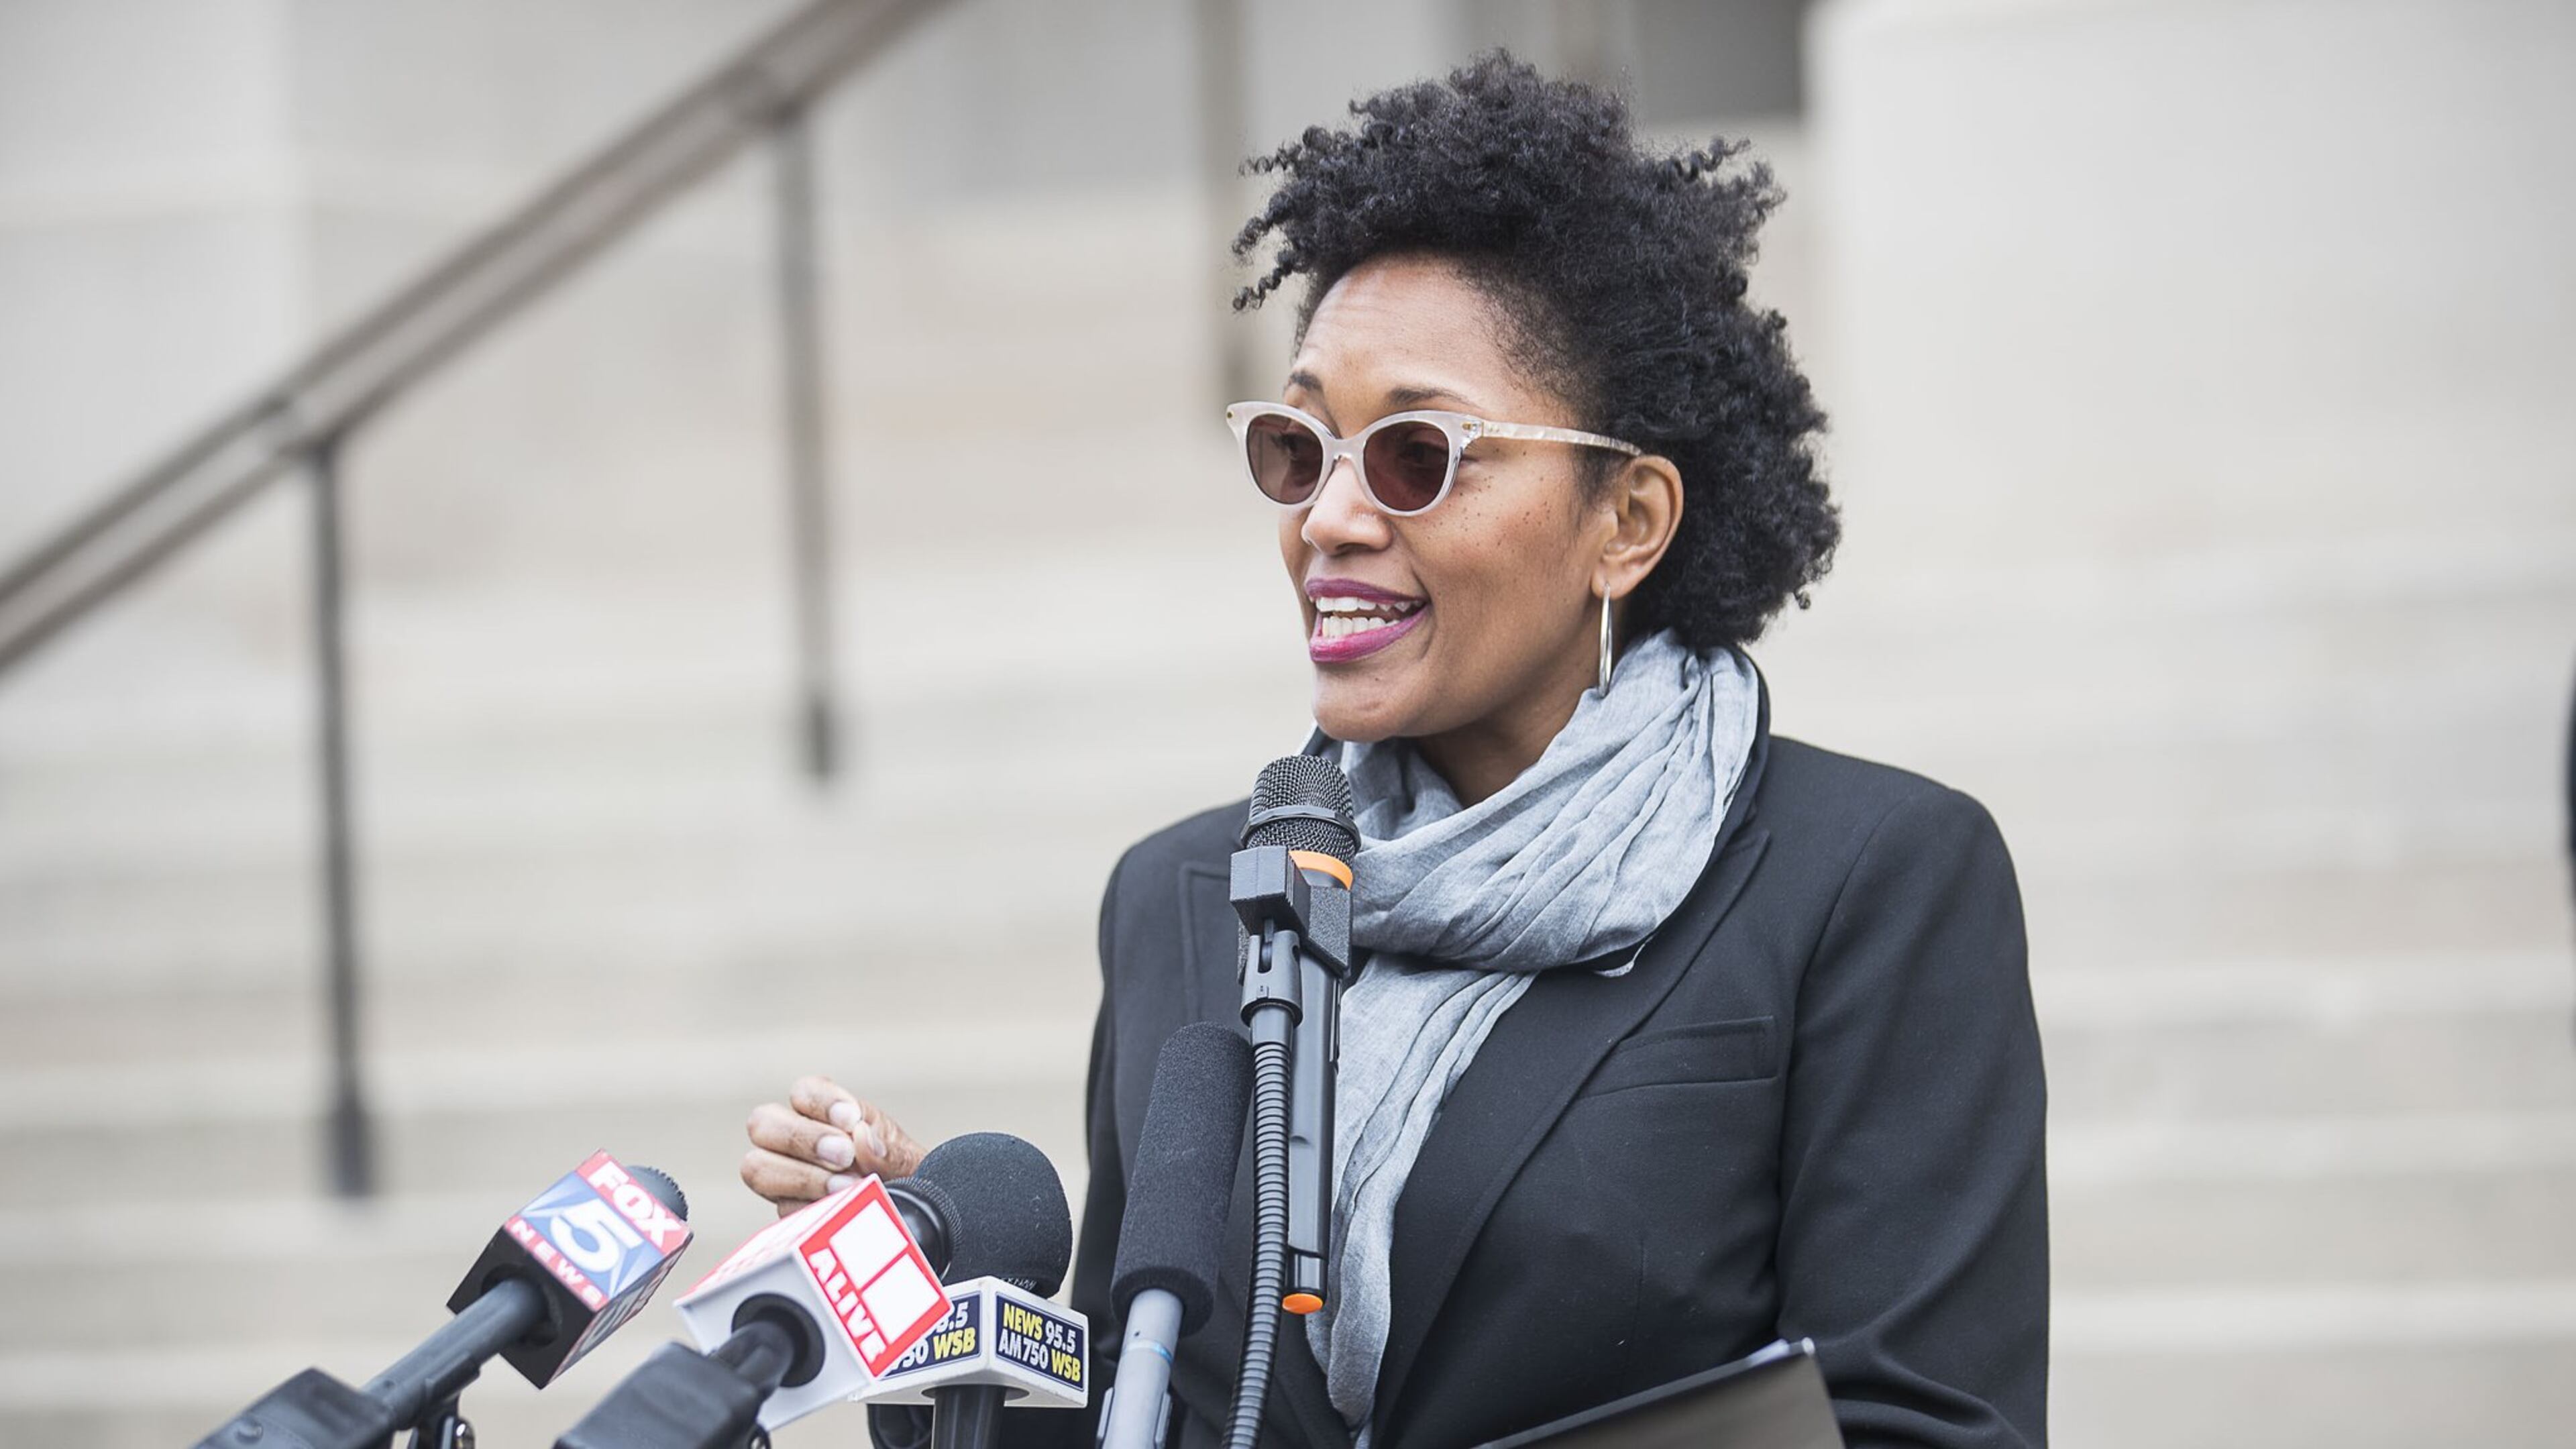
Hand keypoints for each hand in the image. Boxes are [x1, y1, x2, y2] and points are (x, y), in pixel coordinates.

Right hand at [741, 1075, 929, 1216]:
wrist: (908, 1213)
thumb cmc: (902, 1175)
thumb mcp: (906, 1159)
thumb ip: (889, 1151)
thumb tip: (861, 1140)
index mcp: (824, 1110)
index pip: (803, 1091)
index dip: (821, 1102)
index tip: (852, 1120)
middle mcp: (793, 1138)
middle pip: (763, 1123)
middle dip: (802, 1139)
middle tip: (844, 1156)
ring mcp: (782, 1175)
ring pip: (757, 1167)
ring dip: (800, 1177)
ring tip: (846, 1187)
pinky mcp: (786, 1210)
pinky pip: (779, 1208)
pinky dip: (809, 1209)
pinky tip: (839, 1210)